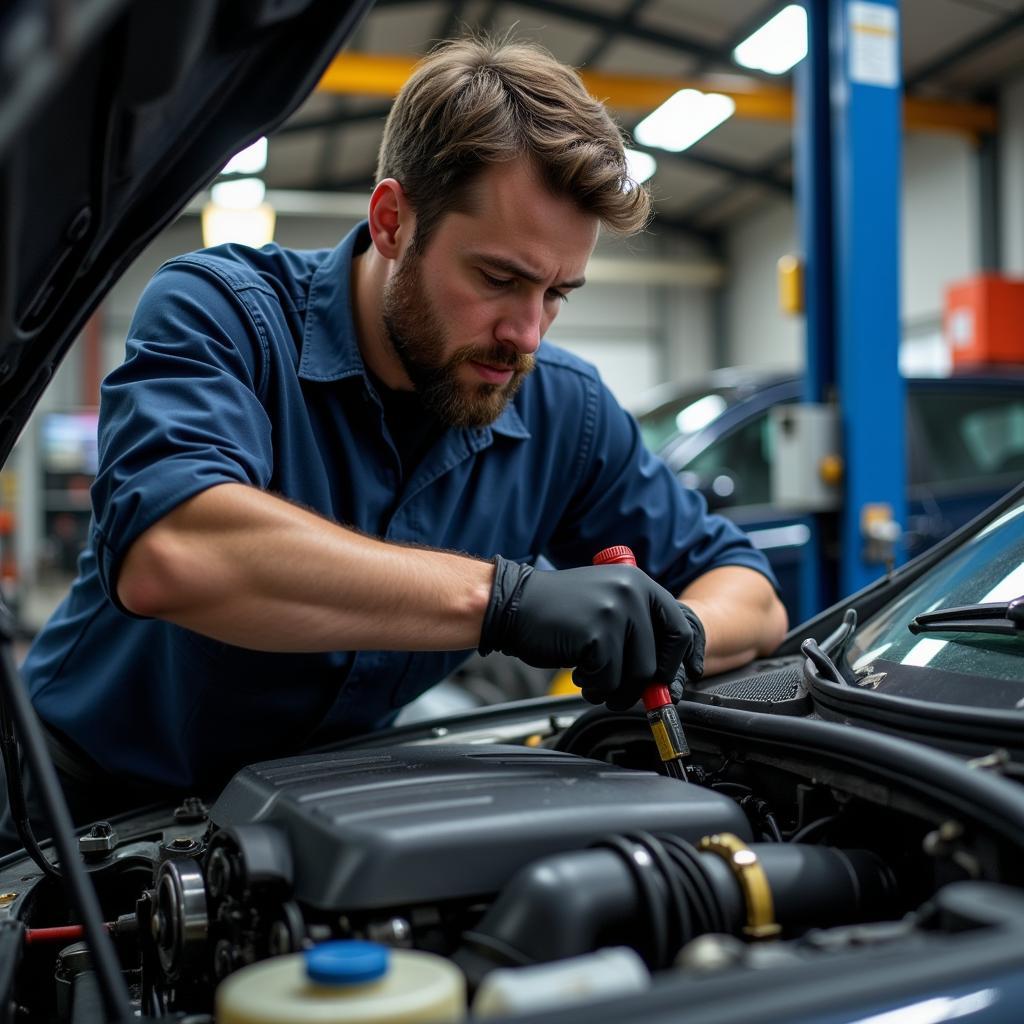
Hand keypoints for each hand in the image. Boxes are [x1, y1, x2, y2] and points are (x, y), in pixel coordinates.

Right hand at [479, 556, 704, 711]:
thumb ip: (637, 631)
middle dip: (641, 687)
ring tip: (591, 679)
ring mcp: (615, 611)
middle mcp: (632, 592)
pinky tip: (577, 672)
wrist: (512, 605)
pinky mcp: (596, 634)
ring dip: (614, 688)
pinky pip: (609, 679)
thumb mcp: (604, 604)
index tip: (679, 680)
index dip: (682, 660)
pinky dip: (593, 685)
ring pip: (636, 674)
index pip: (681, 628)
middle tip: (624, 694)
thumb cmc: (556, 612)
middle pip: (658, 660)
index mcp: (638, 582)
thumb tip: (664, 677)